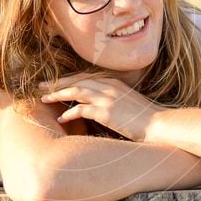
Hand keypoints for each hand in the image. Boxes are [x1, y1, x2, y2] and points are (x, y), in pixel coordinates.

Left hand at [39, 75, 164, 141]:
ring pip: (75, 91)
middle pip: (77, 80)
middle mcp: (108, 86)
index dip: (69, 79)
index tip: (56, 82)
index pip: (85, 77)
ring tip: (44, 99)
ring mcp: (106, 98)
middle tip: (41, 87)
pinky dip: (69, 113)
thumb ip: (113, 98)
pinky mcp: (105, 111)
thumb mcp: (128, 101)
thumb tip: (99, 105)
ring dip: (58, 94)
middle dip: (57, 83)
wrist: (159, 124)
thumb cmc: (145, 117)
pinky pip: (81, 110)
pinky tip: (62, 119)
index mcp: (113, 82)